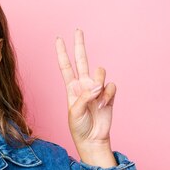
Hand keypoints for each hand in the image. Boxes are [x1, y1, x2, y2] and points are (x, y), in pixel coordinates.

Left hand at [56, 29, 116, 165]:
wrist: (92, 139)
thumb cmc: (79, 127)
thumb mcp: (75, 112)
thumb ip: (85, 97)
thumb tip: (97, 85)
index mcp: (71, 88)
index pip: (65, 66)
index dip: (62, 53)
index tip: (58, 39)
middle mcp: (84, 85)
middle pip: (82, 60)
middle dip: (80, 45)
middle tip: (78, 30)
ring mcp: (97, 89)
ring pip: (100, 72)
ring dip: (99, 84)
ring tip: (96, 100)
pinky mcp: (109, 95)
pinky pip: (111, 86)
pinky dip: (108, 95)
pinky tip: (104, 105)